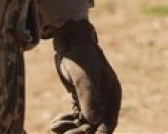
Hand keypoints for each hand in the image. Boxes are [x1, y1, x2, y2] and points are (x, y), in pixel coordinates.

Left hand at [51, 19, 121, 133]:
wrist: (68, 42)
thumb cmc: (79, 57)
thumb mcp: (83, 77)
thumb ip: (89, 98)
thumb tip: (94, 121)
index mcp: (112, 93)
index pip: (110, 121)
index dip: (100, 133)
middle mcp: (105, 99)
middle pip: (95, 125)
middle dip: (81, 132)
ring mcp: (93, 100)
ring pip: (84, 123)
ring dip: (71, 128)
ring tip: (54, 127)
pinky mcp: (80, 99)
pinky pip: (76, 117)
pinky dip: (66, 122)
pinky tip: (54, 123)